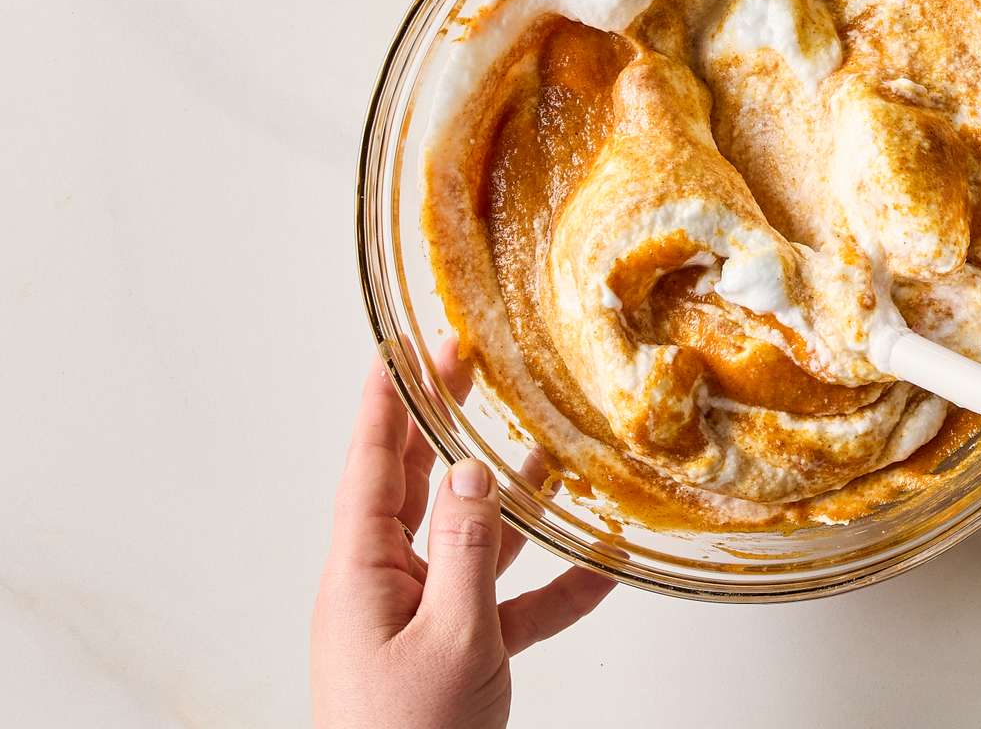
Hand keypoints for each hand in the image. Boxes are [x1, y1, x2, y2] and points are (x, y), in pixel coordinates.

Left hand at [311, 349, 614, 728]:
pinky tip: (599, 573)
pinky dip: (550, 590)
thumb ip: (465, 550)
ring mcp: (421, 619)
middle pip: (416, 488)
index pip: (371, 466)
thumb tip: (470, 473)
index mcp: (362, 575)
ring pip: (469, 542)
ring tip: (548, 454)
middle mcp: (385, 587)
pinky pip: (506, 607)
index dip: (385, 401)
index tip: (399, 346)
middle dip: (445, 426)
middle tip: (469, 366)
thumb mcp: (451, 639)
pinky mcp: (456, 654)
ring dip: (513, 505)